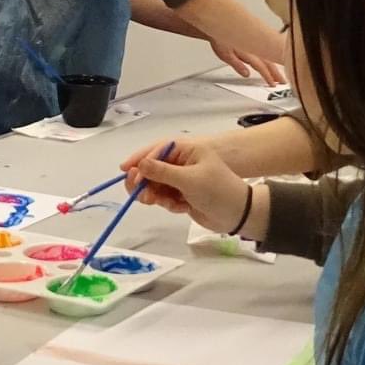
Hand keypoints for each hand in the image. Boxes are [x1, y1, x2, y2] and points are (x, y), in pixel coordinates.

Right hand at [125, 141, 251, 233]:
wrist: (237, 215)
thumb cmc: (217, 191)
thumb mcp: (190, 180)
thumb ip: (163, 173)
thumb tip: (140, 165)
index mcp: (187, 150)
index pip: (157, 150)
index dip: (140, 160)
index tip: (127, 172)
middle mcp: (182, 161)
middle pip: (153, 168)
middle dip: (145, 181)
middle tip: (138, 194)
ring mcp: (182, 179)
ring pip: (156, 184)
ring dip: (155, 194)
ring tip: (158, 203)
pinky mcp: (182, 194)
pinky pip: (164, 196)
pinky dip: (167, 203)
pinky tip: (180, 208)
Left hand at [210, 43, 285, 85]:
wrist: (219, 22)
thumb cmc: (219, 37)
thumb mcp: (225, 54)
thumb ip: (237, 64)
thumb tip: (246, 74)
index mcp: (247, 52)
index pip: (261, 67)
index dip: (268, 76)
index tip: (273, 83)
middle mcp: (253, 47)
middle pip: (268, 62)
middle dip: (276, 72)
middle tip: (282, 81)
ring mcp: (255, 43)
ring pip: (268, 56)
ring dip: (275, 65)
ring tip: (280, 74)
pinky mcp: (254, 39)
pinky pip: (266, 48)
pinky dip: (272, 55)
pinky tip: (273, 60)